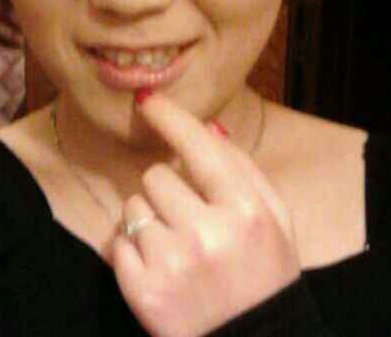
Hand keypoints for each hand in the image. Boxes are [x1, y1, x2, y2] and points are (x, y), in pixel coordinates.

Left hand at [111, 92, 300, 336]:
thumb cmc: (266, 274)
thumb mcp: (275, 219)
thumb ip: (244, 168)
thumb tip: (208, 126)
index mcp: (245, 211)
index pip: (197, 146)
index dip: (168, 116)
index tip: (146, 99)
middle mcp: (207, 234)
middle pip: (155, 175)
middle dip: (166, 187)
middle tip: (187, 214)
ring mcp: (172, 264)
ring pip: (132, 206)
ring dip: (147, 216)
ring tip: (175, 244)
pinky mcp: (143, 291)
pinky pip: (115, 241)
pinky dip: (130, 247)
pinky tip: (158, 265)